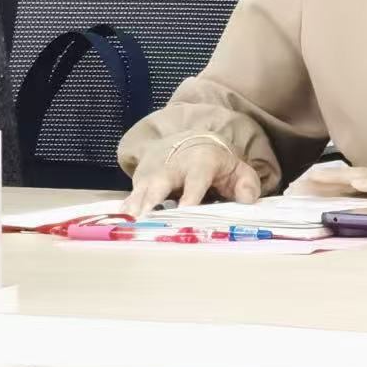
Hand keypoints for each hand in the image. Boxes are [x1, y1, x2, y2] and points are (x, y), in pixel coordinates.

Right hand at [123, 135, 262, 216]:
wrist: (188, 140)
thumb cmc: (215, 162)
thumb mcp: (236, 168)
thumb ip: (246, 184)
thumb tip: (247, 201)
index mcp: (200, 162)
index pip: (196, 178)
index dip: (191, 194)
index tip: (185, 209)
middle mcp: (172, 166)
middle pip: (159, 183)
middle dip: (150, 200)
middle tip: (143, 220)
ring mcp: (153, 174)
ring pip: (139, 191)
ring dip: (133, 209)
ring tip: (126, 227)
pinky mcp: (140, 182)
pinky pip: (129, 198)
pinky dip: (124, 212)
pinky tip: (118, 226)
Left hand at [288, 157, 366, 208]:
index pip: (351, 183)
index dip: (325, 186)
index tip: (301, 189)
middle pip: (345, 181)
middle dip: (316, 186)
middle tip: (289, 191)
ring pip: (355, 181)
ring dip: (328, 185)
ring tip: (303, 189)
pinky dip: (360, 193)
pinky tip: (344, 196)